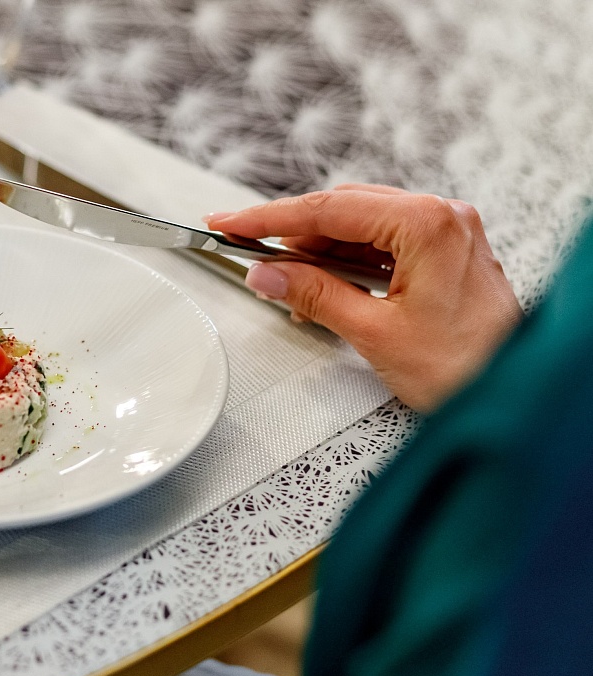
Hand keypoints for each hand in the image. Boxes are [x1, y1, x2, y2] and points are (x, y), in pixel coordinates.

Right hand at [205, 185, 521, 411]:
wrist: (513, 398)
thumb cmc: (469, 370)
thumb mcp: (375, 332)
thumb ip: (315, 295)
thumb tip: (270, 274)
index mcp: (427, 225)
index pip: (329, 208)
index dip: (269, 218)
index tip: (231, 224)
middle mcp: (443, 219)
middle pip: (345, 210)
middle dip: (293, 234)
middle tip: (248, 251)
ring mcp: (447, 236)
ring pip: (363, 227)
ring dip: (320, 252)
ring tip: (285, 283)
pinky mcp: (446, 257)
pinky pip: (384, 246)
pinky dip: (348, 263)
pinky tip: (323, 288)